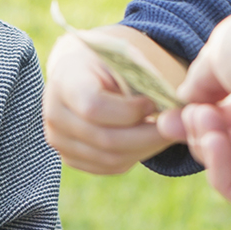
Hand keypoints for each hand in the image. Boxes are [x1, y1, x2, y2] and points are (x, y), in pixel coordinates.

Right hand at [43, 29, 179, 174]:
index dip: (129, 111)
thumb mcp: (125, 61)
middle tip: (174, 126)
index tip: (152, 103)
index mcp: (64, 80)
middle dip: (147, 136)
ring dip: (146, 148)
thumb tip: (176, 113)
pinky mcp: (71, 158)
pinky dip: (136, 156)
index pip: (93, 107)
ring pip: (111, 159)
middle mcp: (54, 114)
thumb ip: (144, 83)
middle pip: (105, 140)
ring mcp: (59, 140)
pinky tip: (148, 139)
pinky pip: (110, 167)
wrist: (83, 73)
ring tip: (164, 131)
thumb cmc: (111, 63)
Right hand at [156, 0, 230, 217]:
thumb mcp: (223, 54)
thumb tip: (185, 102)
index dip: (201, 118)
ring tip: (203, 121)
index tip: (169, 114)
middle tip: (185, 118)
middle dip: (201, 134)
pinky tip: (216, 144)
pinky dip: (224, 175)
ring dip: (209, 149)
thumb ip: (202, 84)